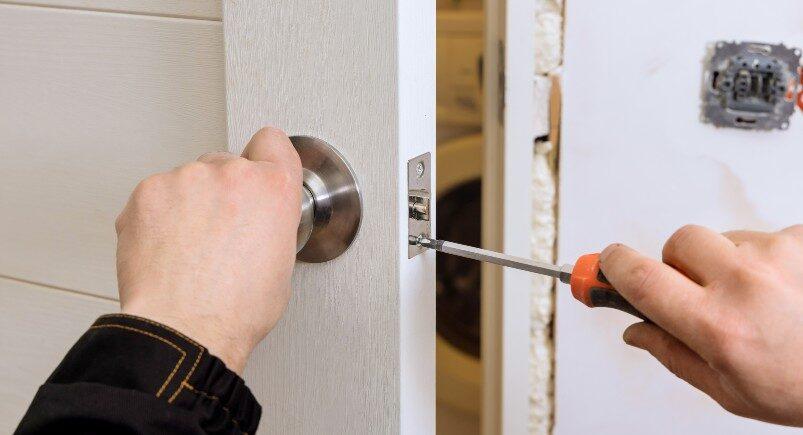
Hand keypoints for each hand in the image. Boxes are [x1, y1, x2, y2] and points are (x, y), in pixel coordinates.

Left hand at [115, 127, 301, 373]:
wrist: (184, 328)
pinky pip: (156, 195)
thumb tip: (257, 224)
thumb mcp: (282, 264)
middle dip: (223, 192)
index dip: (265, 158)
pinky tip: (166, 250)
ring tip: (189, 250)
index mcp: (274, 189)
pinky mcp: (147, 192)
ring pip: (188, 180)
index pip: (272, 142)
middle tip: (218, 233)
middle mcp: (232, 173)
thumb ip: (271, 224)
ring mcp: (186, 179)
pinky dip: (158, 216)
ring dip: (189, 204)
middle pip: (226, 164)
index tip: (257, 172)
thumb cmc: (235, 309)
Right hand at [600, 225, 802, 426]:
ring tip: (756, 297)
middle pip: (679, 243)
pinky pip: (763, 236)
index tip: (603, 264)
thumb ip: (673, 355)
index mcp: (718, 326)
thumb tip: (635, 331)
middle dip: (677, 263)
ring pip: (723, 238)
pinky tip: (783, 288)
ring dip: (726, 261)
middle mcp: (746, 284)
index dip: (612, 267)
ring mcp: (779, 257)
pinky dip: (765, 258)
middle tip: (696, 290)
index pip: (641, 278)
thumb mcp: (729, 390)